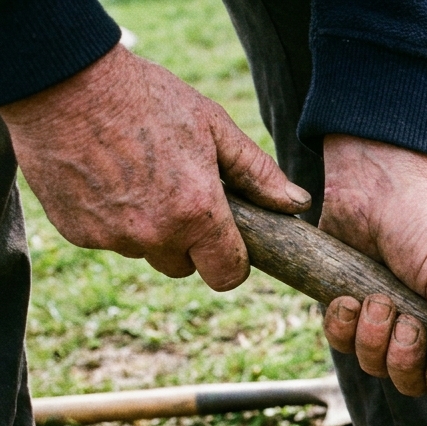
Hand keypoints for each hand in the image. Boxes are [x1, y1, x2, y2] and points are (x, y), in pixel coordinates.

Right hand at [0, 45, 309, 289]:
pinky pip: (107, 239)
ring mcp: (112, 237)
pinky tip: (106, 178)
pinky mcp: (77, 233)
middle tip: (179, 194)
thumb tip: (296, 203)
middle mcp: (155, 235)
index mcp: (197, 213)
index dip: (231, 261)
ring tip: (140, 177)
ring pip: (144, 252)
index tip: (228, 242)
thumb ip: (258, 173)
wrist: (64, 82)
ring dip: (148, 229)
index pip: (227, 276)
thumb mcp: (214, 128)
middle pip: (184, 266)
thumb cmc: (147, 99)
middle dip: (188, 242)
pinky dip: (111, 220)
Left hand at [318, 135, 426, 405]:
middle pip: (412, 383)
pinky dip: (342, 326)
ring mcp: (387, 320)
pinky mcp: (350, 308)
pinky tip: (348, 297)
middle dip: (403, 356)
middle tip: (403, 318)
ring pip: (374, 367)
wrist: (374, 182)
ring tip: (376, 297)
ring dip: (372, 337)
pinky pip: (340, 344)